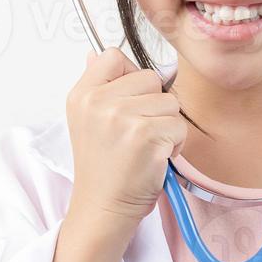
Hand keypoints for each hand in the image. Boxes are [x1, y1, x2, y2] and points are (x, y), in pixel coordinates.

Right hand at [64, 46, 186, 235]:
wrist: (104, 208)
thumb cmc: (103, 168)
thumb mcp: (87, 121)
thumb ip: (97, 86)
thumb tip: (95, 53)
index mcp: (82, 94)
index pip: (113, 56)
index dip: (130, 77)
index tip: (128, 102)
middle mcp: (97, 102)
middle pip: (150, 77)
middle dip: (154, 105)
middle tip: (138, 134)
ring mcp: (121, 117)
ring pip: (170, 102)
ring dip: (167, 127)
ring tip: (146, 148)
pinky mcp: (145, 135)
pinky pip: (179, 126)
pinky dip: (175, 144)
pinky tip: (155, 159)